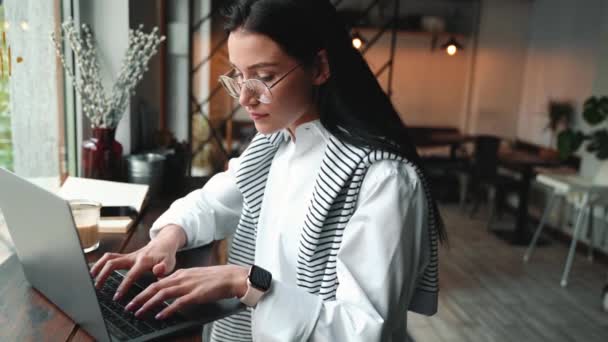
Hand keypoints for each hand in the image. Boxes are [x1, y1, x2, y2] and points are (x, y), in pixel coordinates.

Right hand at [90, 224, 185, 300]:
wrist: (164, 243)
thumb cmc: (166, 255)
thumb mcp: (170, 262)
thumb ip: (164, 268)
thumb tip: (158, 271)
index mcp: (143, 261)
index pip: (131, 274)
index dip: (123, 286)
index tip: (117, 297)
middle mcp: (133, 257)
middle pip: (113, 262)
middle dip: (103, 274)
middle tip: (97, 287)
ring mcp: (127, 255)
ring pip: (108, 258)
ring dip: (98, 267)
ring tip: (91, 278)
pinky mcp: (125, 256)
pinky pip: (110, 257)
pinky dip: (101, 263)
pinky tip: (95, 272)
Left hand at [125, 265, 248, 319]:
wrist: (231, 277)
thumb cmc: (216, 278)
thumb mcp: (194, 276)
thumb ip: (182, 282)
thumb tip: (170, 290)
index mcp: (180, 273)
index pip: (157, 282)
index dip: (143, 290)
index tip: (133, 298)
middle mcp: (181, 278)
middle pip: (155, 287)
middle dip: (139, 297)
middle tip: (128, 307)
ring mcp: (188, 286)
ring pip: (162, 294)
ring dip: (148, 304)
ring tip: (138, 312)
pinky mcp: (196, 295)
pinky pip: (177, 303)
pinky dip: (166, 310)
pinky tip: (159, 316)